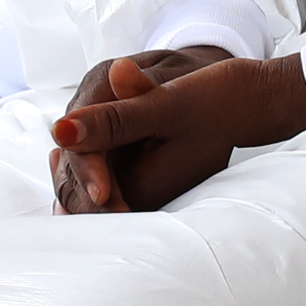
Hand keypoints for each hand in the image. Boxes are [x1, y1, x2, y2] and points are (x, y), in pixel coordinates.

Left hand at [51, 49, 305, 215]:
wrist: (248, 102)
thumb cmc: (212, 101)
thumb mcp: (158, 105)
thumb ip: (110, 121)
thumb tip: (59, 129)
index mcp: (149, 192)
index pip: (87, 200)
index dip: (69, 170)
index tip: (62, 142)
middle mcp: (151, 201)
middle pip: (88, 204)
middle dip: (68, 175)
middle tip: (58, 145)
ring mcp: (152, 193)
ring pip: (95, 196)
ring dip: (76, 172)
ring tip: (66, 144)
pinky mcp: (151, 182)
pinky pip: (109, 185)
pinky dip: (90, 166)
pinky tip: (80, 146)